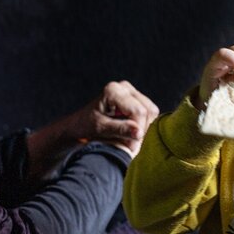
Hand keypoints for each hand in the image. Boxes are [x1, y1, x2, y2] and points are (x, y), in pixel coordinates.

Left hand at [27, 81, 158, 176]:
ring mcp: (131, 91)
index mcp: (113, 90)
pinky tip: (132, 130)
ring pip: (151, 111)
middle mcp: (124, 87)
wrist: (81, 123)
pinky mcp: (136, 98)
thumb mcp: (101, 128)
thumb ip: (120, 129)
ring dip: (144, 127)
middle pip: (147, 110)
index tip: (131, 146)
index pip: (138, 111)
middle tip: (131, 144)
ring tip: (130, 137)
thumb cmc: (87, 125)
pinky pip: (150, 112)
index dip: (138, 129)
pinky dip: (144, 124)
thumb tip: (139, 133)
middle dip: (141, 129)